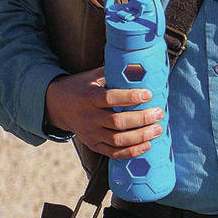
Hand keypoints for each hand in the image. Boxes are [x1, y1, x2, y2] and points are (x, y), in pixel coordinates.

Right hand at [43, 67, 163, 158]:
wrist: (58, 106)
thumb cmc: (83, 87)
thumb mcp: (94, 76)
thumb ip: (114, 72)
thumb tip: (141, 64)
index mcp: (89, 97)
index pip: (110, 98)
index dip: (131, 97)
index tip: (149, 94)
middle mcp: (89, 117)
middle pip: (117, 122)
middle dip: (141, 119)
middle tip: (159, 113)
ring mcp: (90, 133)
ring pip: (117, 140)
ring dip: (140, 137)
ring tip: (158, 129)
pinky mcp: (93, 145)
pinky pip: (113, 153)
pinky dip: (131, 151)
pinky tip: (147, 144)